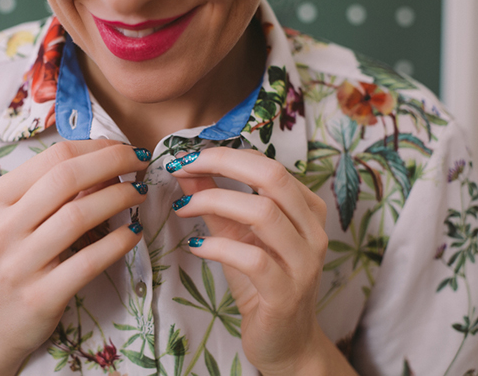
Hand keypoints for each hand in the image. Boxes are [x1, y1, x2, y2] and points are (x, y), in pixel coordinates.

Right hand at [0, 140, 150, 375]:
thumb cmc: (10, 264)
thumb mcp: (16, 221)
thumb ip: (52, 192)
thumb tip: (106, 164)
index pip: (53, 157)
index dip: (96, 147)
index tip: (123, 148)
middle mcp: (3, 228)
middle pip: (66, 178)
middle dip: (113, 162)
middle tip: (140, 161)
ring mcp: (19, 264)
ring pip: (78, 216)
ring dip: (119, 197)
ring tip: (140, 192)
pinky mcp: (40, 297)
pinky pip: (88, 261)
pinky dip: (118, 242)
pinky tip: (135, 232)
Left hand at [169, 148, 356, 374]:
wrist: (285, 341)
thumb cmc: (261, 283)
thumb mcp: (236, 235)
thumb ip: (216, 200)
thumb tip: (186, 168)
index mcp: (306, 208)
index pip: (267, 164)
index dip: (224, 154)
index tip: (187, 158)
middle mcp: (313, 230)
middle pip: (272, 176)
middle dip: (221, 162)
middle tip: (182, 167)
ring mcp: (304, 262)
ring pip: (263, 212)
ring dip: (213, 201)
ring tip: (183, 207)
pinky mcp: (287, 293)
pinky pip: (252, 259)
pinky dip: (218, 246)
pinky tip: (196, 246)